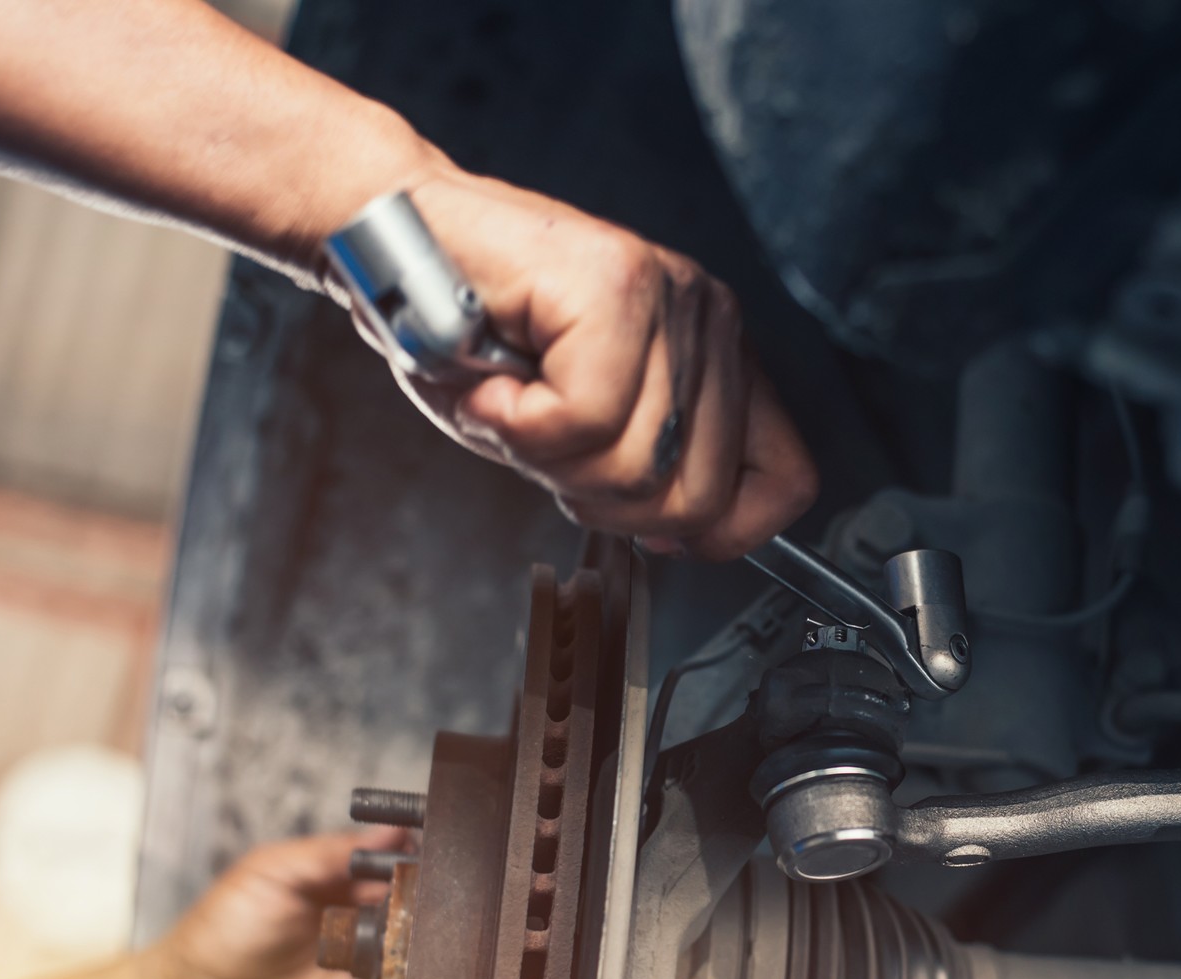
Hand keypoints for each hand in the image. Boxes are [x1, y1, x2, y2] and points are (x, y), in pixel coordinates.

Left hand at [137, 829, 401, 978]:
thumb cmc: (216, 936)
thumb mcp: (269, 873)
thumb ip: (329, 852)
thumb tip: (392, 830)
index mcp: (347, 899)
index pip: (402, 882)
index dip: (417, 876)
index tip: (424, 871)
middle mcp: (364, 943)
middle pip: (418, 930)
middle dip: (421, 924)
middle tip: (412, 919)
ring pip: (416, 978)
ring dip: (410, 968)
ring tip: (387, 958)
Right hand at [355, 164, 818, 559]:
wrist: (394, 242)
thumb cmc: (472, 336)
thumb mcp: (574, 429)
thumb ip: (641, 475)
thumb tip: (682, 535)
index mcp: (716, 359)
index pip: (785, 480)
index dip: (720, 532)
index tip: (649, 526)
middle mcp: (709, 320)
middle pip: (697, 497)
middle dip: (601, 502)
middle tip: (542, 444)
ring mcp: (670, 299)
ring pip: (637, 467)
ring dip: (545, 458)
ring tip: (511, 400)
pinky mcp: (616, 288)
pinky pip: (583, 421)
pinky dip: (516, 425)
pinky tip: (495, 383)